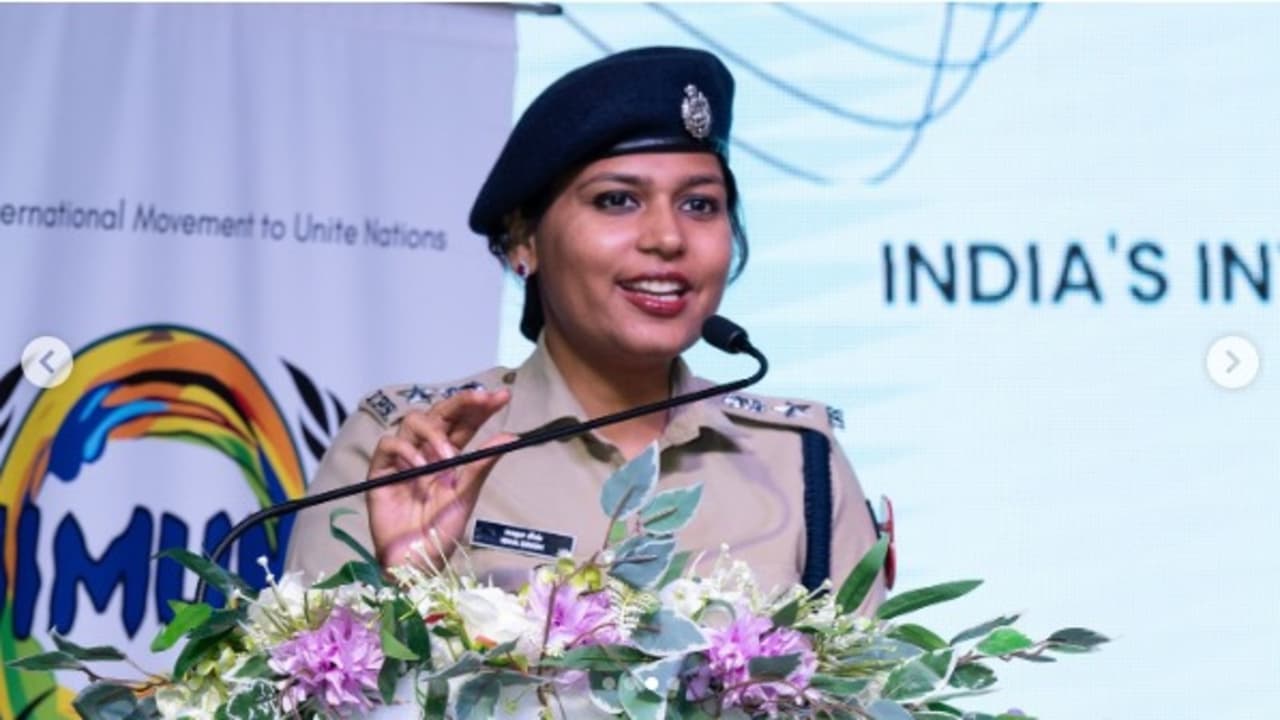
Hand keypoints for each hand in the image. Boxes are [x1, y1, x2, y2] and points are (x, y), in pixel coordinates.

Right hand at [365, 388, 513, 569]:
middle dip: (462, 402)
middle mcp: (426, 452)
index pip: (465, 422)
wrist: (416, 562)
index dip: (480, 406)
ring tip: (447, 457)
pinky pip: (388, 445)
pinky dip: (406, 450)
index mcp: (450, 455)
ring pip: (413, 421)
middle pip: (440, 413)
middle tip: (482, 398)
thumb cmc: (441, 532)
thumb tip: (511, 436)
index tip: (502, 397)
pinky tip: (420, 466)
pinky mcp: (381, 471)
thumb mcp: (467, 495)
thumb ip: (482, 464)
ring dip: (434, 434)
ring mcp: (402, 459)